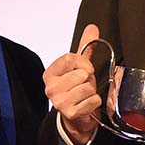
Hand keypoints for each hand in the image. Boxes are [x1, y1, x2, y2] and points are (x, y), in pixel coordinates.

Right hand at [43, 24, 101, 144]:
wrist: (76, 117)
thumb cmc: (76, 89)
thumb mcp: (78, 66)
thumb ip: (85, 46)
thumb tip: (92, 28)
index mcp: (50, 73)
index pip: (71, 58)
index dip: (84, 63)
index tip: (86, 69)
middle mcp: (50, 87)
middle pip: (82, 73)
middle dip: (89, 79)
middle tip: (83, 86)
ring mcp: (59, 101)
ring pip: (88, 87)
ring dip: (91, 91)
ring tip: (84, 95)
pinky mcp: (70, 112)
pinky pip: (93, 99)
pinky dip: (94, 102)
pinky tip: (86, 105)